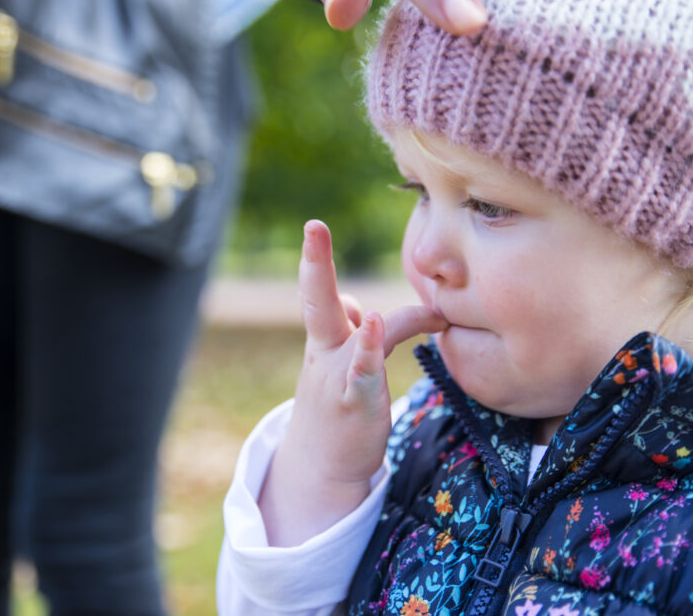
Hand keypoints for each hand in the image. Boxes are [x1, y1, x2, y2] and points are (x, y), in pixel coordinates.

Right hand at [258, 220, 446, 545]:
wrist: (322, 467)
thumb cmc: (337, 407)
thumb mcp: (342, 365)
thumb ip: (356, 333)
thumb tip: (365, 310)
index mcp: (324, 339)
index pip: (322, 294)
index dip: (316, 259)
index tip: (315, 227)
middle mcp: (326, 351)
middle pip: (318, 300)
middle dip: (315, 262)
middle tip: (313, 227)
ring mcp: (338, 375)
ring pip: (352, 335)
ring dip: (371, 321)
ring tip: (379, 310)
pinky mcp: (355, 400)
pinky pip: (363, 371)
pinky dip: (368, 350)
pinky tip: (375, 327)